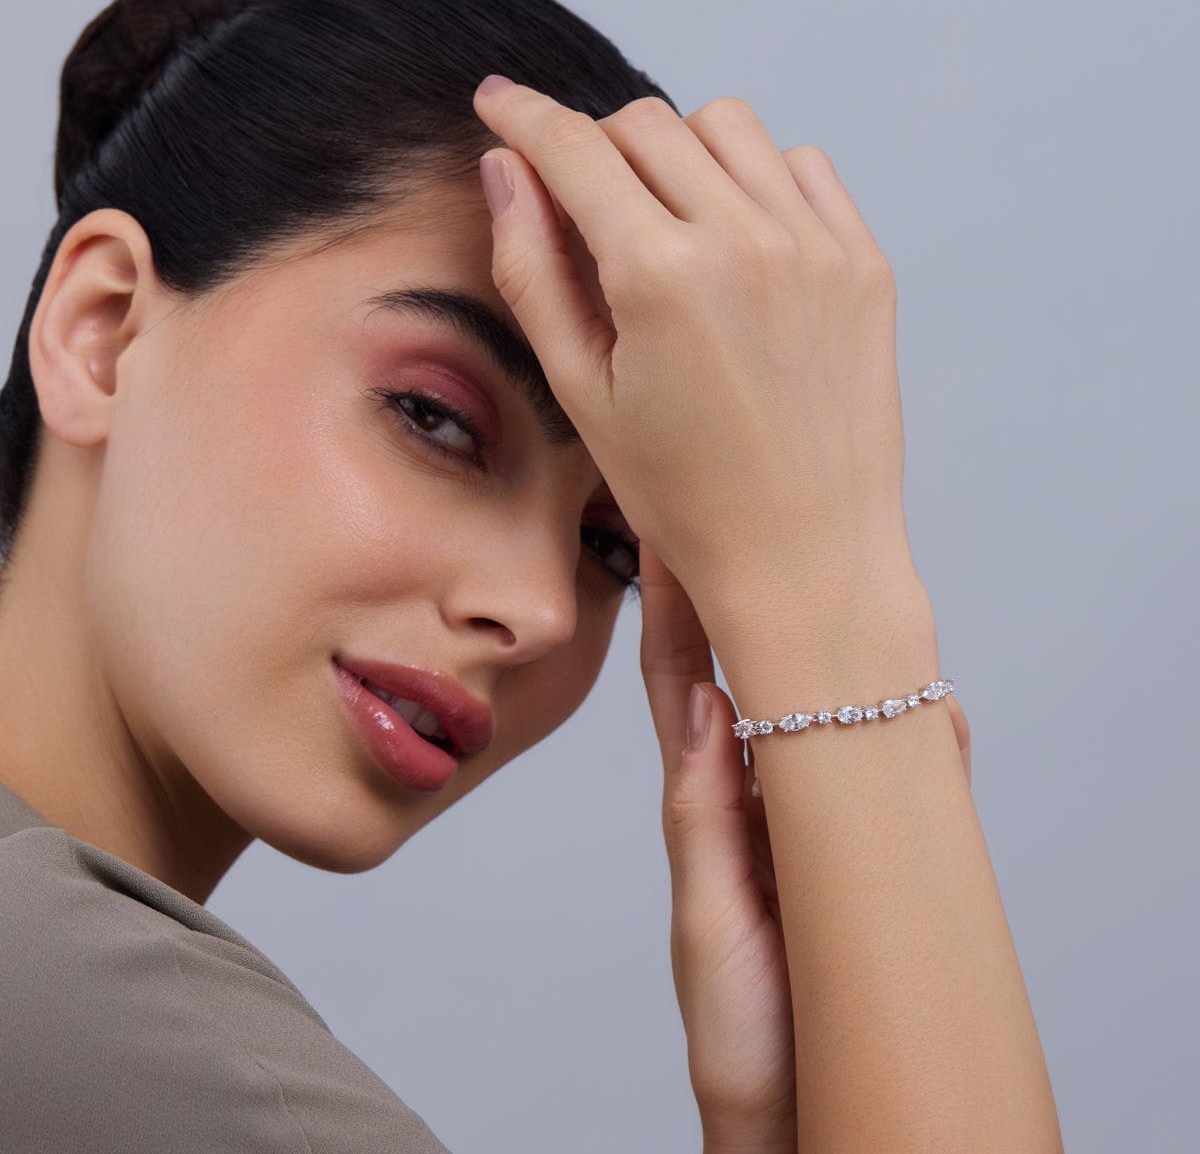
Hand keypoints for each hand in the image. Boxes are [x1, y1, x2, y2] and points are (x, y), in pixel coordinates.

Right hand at [472, 77, 913, 602]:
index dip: (523, 116)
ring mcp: (816, 246)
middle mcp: (744, 240)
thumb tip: (504, 170)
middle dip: (597, 144)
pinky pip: (802, 167)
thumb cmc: (686, 496)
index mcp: (660, 276)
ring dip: (679, 152)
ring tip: (666, 224)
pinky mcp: (863, 265)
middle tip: (583, 200)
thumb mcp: (583, 393)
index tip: (498, 101)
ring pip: (728, 128)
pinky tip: (737, 238)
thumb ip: (532, 270)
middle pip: (647, 124)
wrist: (806, 556)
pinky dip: (757, 177)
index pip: (574, 150)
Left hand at [639, 542, 973, 1148]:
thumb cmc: (738, 1024)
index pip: (687, 684)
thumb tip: (702, 702)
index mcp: (708, 803)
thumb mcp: (709, 917)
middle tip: (768, 527)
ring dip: (846, 659)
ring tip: (856, 591)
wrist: (798, 1114)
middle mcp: (764, 797)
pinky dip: (923, 741)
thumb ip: (704, 815)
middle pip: (764, 681)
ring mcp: (822, 823)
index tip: (668, 534)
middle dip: (762, 605)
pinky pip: (904, 785)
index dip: (675, 610)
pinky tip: (938, 709)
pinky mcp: (875, 858)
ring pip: (837, 719)